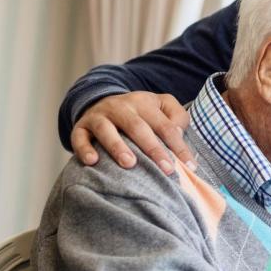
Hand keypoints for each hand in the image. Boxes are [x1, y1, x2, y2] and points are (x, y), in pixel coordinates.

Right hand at [70, 92, 193, 174]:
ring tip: (129, 164)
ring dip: (117, 146)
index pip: (165, 125)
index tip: (190, 166)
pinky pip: (79, 137)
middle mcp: (120, 107)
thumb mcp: (162, 106)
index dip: (178, 145)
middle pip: (138, 127)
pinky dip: (84, 149)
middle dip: (153, 148)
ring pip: (106, 130)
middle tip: (166, 169)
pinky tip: (93, 162)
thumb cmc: (140, 112)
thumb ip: (177, 116)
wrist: (101, 101)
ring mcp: (98, 116)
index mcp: (144, 103)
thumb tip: (179, 133)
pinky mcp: (80, 127)